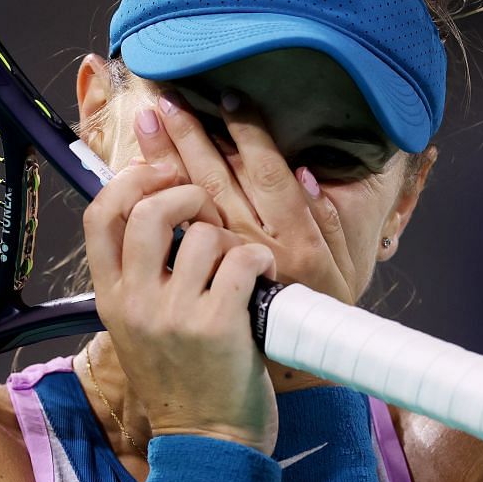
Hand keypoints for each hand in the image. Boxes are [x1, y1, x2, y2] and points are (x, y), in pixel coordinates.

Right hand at [81, 160, 279, 453]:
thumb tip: (159, 209)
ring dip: (230, 239)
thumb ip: (142, 276)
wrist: (207, 444)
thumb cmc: (182, 382)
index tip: (159, 172)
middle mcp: (135, 302)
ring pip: (203, 234)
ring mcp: (174, 314)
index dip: (130, 179)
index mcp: (111, 298)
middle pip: (148, 210)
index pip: (99, 216)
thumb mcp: (139, 328)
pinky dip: (259, 261)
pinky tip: (262, 279)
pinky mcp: (218, 324)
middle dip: (187, 195)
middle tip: (209, 213)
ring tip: (240, 265)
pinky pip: (241, 259)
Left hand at [134, 89, 359, 306]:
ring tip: (148, 123)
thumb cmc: (314, 320)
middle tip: (167, 101)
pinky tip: (138, 183)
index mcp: (299, 241)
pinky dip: (154, 209)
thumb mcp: (344, 269)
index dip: (250, 133)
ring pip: (186, 206)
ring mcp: (217, 274)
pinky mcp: (190, 289)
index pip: (270, 174)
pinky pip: (168, 240)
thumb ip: (329, 220)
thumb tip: (305, 173)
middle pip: (217, 182)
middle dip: (191, 136)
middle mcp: (256, 251)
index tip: (230, 97)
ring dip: (165, 163)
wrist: (269, 384)